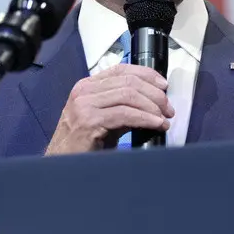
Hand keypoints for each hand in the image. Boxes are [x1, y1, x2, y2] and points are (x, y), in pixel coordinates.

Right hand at [45, 64, 173, 154]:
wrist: (64, 164)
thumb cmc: (83, 144)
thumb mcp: (105, 118)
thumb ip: (123, 106)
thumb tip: (153, 102)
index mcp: (87, 86)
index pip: (122, 69)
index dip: (147, 75)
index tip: (164, 86)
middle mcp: (84, 91)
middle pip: (129, 82)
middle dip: (155, 94)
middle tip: (169, 109)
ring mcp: (85, 105)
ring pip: (129, 95)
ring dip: (152, 107)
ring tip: (164, 119)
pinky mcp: (89, 121)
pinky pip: (125, 114)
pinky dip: (145, 118)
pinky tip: (156, 125)